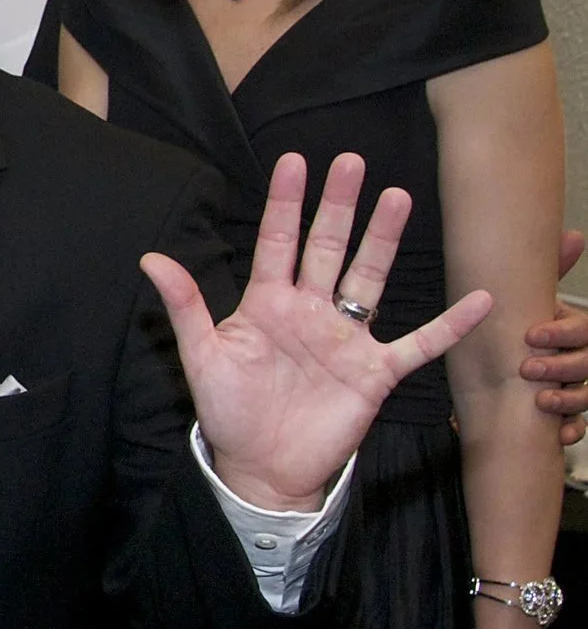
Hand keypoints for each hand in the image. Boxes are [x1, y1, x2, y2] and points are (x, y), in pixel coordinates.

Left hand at [145, 152, 492, 509]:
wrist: (261, 467)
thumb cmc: (229, 410)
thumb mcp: (201, 356)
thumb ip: (184, 306)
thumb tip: (150, 258)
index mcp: (267, 303)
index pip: (277, 241)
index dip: (284, 203)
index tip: (293, 161)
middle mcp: (310, 311)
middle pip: (327, 247)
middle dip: (338, 206)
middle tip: (350, 161)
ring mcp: (345, 339)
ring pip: (369, 278)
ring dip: (383, 240)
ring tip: (397, 197)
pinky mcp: (374, 372)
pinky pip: (420, 344)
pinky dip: (449, 325)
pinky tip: (479, 300)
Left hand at [521, 227, 587, 444]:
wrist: (479, 382)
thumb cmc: (504, 335)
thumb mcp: (518, 304)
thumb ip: (545, 272)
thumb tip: (576, 236)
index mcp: (568, 329)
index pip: (584, 329)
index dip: (563, 333)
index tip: (530, 335)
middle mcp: (575, 357)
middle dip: (563, 367)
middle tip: (527, 368)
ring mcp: (572, 387)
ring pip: (587, 395)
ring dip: (570, 399)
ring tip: (541, 401)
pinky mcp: (561, 415)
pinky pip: (578, 426)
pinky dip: (571, 429)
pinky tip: (560, 433)